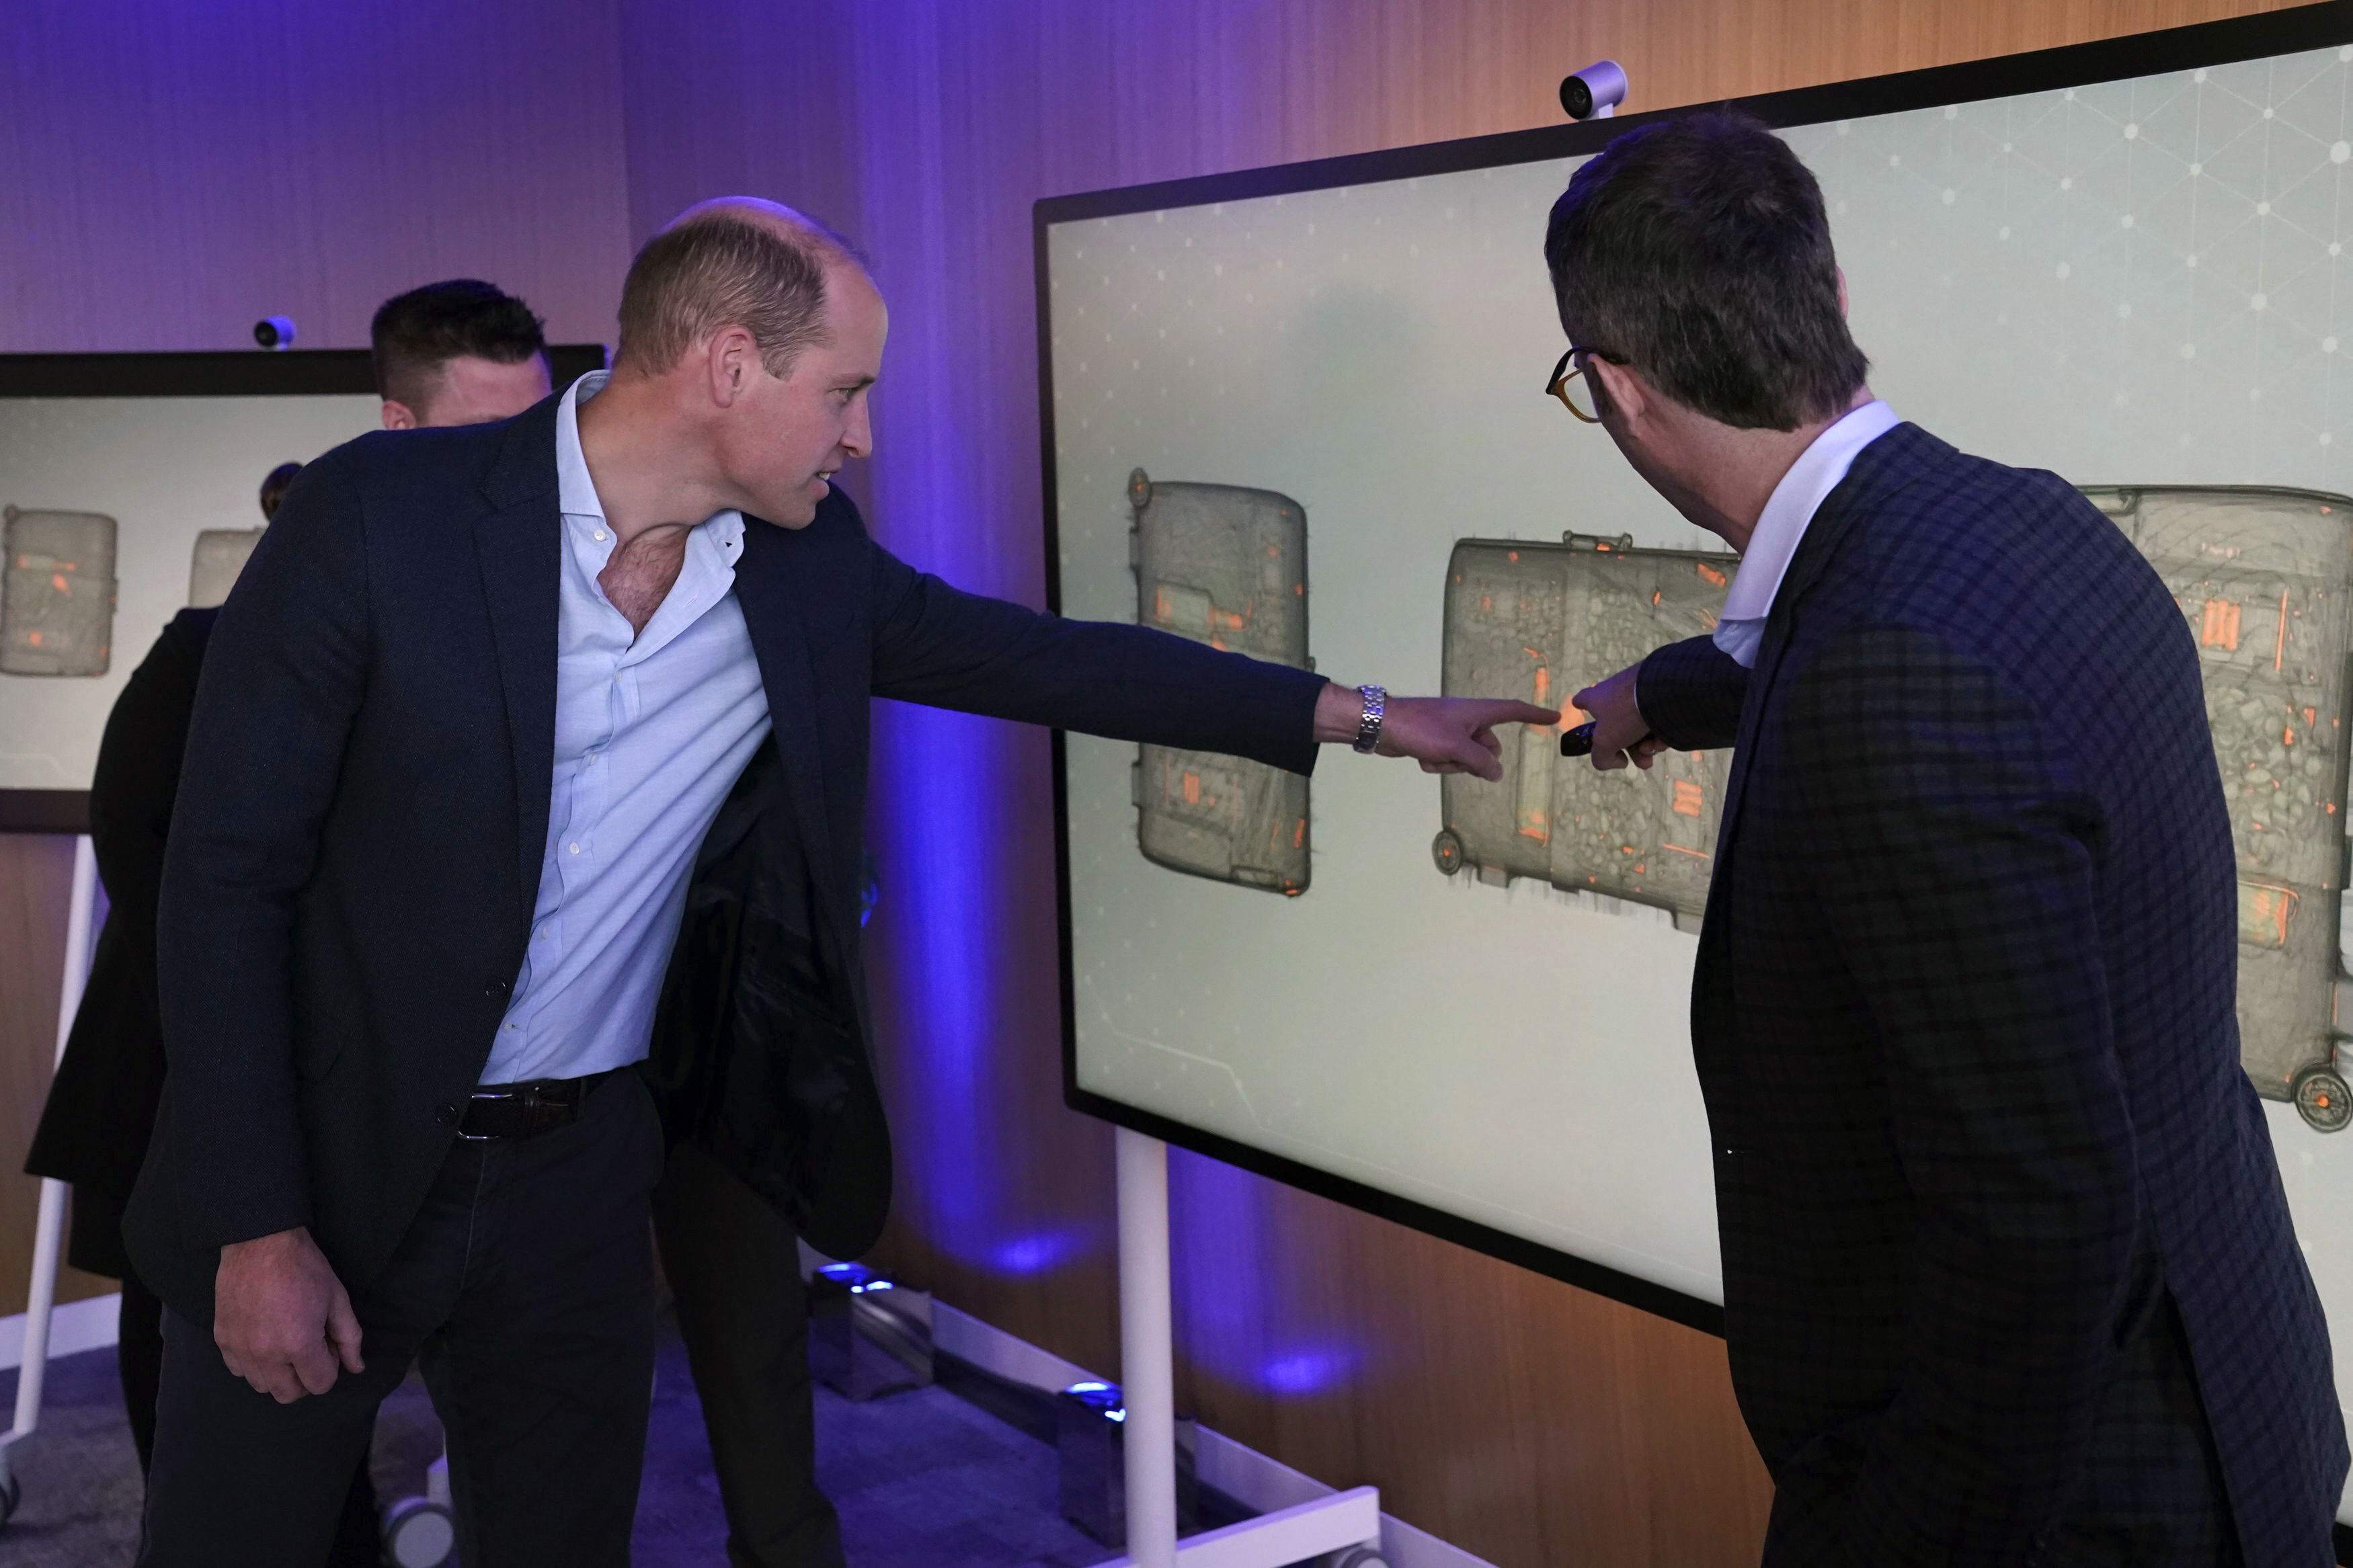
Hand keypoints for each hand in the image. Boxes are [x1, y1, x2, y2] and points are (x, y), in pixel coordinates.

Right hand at [214, 1226, 363, 1402]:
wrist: (260, 1242)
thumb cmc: (305, 1268)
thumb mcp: (337, 1300)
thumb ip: (349, 1339)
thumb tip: (356, 1367)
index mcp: (299, 1345)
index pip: (319, 1384)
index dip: (329, 1368)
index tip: (327, 1346)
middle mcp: (266, 1355)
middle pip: (288, 1394)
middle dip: (305, 1379)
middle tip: (310, 1351)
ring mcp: (239, 1349)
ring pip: (261, 1386)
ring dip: (278, 1374)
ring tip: (286, 1344)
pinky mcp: (222, 1339)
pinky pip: (238, 1370)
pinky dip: (253, 1364)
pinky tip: (264, 1340)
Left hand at [1315, 684, 1557, 779]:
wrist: (1381, 725)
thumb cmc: (1421, 729)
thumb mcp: (1456, 747)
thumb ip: (1481, 762)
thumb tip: (1497, 772)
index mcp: (1477, 711)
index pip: (1513, 711)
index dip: (1535, 715)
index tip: (1555, 716)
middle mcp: (1467, 719)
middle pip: (1489, 747)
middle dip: (1474, 760)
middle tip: (1454, 756)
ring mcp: (1451, 731)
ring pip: (1467, 758)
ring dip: (1452, 764)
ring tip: (1433, 756)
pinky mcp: (1435, 742)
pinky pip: (1449, 760)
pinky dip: (1437, 763)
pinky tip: (1421, 758)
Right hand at [1570, 663, 1667, 771]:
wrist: (1663, 692)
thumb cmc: (1625, 713)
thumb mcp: (1604, 742)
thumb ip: (1601, 757)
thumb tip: (1620, 761)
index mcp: (1597, 698)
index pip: (1582, 699)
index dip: (1580, 705)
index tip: (1580, 709)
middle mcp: (1617, 693)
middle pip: (1618, 727)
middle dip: (1631, 749)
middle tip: (1640, 760)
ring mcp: (1640, 693)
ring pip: (1640, 727)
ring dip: (1646, 745)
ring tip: (1652, 751)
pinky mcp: (1660, 696)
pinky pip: (1658, 720)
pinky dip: (1660, 734)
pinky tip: (1663, 741)